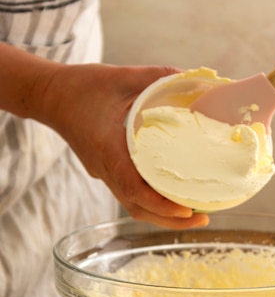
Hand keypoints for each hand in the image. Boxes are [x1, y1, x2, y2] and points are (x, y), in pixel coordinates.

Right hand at [41, 62, 209, 228]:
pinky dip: (153, 202)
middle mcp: (105, 168)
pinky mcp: (105, 171)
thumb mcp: (123, 76)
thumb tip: (194, 78)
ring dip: (163, 216)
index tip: (186, 211)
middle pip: (138, 208)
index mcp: (108, 149)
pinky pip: (130, 195)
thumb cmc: (82, 86)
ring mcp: (104, 173)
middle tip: (202, 221)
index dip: (160, 204)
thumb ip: (158, 76)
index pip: (133, 188)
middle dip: (170, 220)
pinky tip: (173, 194)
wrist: (50, 96)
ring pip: (134, 206)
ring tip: (193, 214)